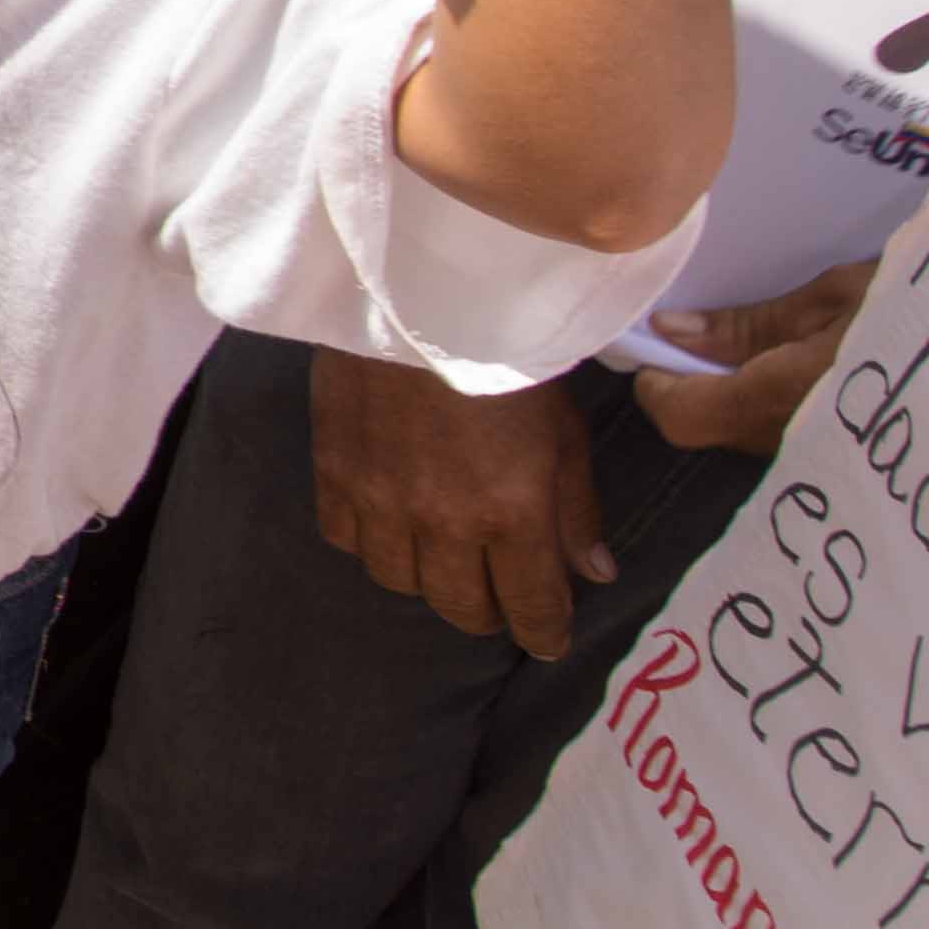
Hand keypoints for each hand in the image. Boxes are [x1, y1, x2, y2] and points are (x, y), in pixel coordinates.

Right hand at [306, 353, 607, 658]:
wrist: (420, 289)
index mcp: (511, 510)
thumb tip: (594, 572)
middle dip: (489, 608)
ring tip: (444, 553)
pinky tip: (390, 519)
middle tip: (499, 590)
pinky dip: (373, 540)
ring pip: (400, 582)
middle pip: (461, 607)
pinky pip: (347, 539)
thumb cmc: (508, 350)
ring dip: (428, 576)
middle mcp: (442, 521)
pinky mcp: (333, 473)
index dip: (544, 632)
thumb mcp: (564, 427)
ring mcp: (380, 501)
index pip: (530, 605)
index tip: (548, 639)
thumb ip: (576, 508)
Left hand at [631, 261, 869, 457]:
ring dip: (734, 394)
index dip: (657, 383)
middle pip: (709, 426)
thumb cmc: (915, 310)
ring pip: (745, 432)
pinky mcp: (845, 458)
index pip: (680, 415)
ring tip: (756, 344)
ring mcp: (821, 458)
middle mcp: (792, 442)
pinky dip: (771, 404)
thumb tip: (671, 330)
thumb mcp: (831, 299)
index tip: (658, 343)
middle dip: (694, 384)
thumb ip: (749, 325)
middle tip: (704, 333)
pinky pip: (782, 435)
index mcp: (776, 398)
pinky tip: (795, 368)